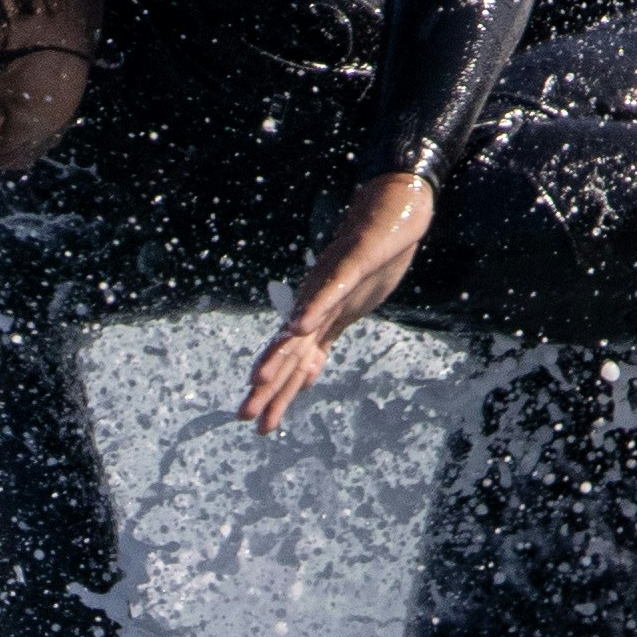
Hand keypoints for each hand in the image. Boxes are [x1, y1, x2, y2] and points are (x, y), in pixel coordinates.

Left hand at [242, 171, 440, 435]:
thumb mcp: (349, 309)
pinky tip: (299, 327)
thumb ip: (325, 337)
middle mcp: (316, 306)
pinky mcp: (350, 264)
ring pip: (301, 326)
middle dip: (268, 387)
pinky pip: (330, 291)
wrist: (391, 210)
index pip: (295, 366)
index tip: (261, 426)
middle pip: (289, 354)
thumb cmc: (371, 259)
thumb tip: (306, 374)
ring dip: (279, 353)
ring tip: (257, 379)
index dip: (278, 396)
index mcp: (318, 320)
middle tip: (245, 416)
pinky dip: (313, 309)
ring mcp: (330, 285)